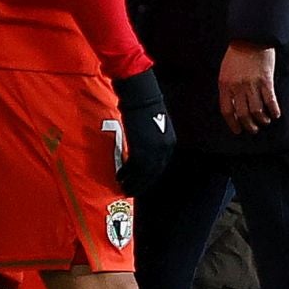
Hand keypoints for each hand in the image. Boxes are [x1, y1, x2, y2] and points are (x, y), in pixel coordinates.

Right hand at [114, 67, 175, 194]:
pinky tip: (119, 177)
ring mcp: (152, 151)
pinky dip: (126, 174)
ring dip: (133, 183)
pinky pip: (133, 168)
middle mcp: (164, 150)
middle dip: (142, 184)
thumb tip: (146, 148)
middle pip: (153, 173)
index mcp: (169, 143)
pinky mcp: (140, 150)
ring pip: (143, 174)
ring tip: (124, 188)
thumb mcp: (156, 125)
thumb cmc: (146, 107)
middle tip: (131, 191)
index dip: (151, 177)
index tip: (143, 183)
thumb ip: (154, 139)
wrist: (141, 97)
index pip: (161, 166)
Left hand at [218, 40, 280, 133]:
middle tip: (253, 130)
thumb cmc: (237, 52)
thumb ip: (228, 87)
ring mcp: (252, 84)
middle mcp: (237, 87)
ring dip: (262, 120)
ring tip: (265, 122)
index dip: (233, 123)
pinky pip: (270, 101)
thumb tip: (233, 104)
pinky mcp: (266, 81)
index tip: (238, 130)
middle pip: (242, 114)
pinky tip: (275, 114)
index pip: (227, 110)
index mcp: (225, 84)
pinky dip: (273, 110)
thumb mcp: (226, 70)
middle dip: (249, 125)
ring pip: (257, 111)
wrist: (251, 37)